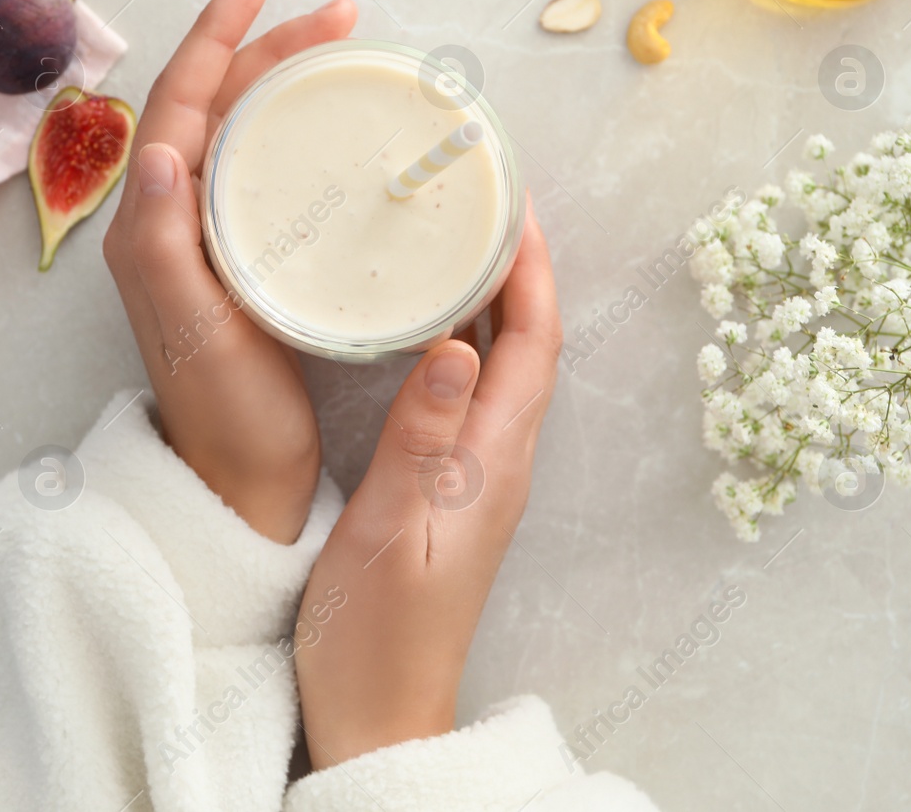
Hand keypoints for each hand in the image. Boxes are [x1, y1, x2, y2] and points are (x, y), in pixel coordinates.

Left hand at [103, 0, 357, 543]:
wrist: (240, 483)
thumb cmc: (226, 415)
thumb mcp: (195, 330)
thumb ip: (167, 244)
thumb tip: (158, 147)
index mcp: (152, 225)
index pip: (178, 100)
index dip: (217, 34)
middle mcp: (170, 220)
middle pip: (213, 104)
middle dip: (268, 48)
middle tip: (341, 18)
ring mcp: (204, 239)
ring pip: (240, 131)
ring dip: (284, 83)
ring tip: (344, 53)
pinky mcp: (239, 260)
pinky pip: (261, 170)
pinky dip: (294, 133)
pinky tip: (333, 131)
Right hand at [293, 198, 561, 766]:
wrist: (378, 712)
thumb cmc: (376, 633)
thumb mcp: (392, 530)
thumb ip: (423, 438)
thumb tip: (459, 346)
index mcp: (492, 463)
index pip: (534, 344)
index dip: (531, 270)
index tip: (513, 202)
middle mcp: (499, 462)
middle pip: (531, 344)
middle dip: (521, 267)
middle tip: (487, 199)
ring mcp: (480, 476)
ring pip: (506, 365)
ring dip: (497, 299)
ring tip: (462, 239)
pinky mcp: (454, 489)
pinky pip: (476, 392)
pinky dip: (467, 340)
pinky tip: (428, 325)